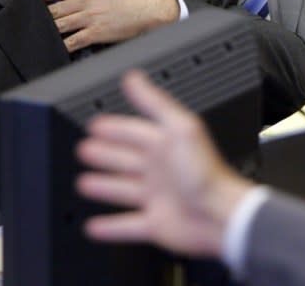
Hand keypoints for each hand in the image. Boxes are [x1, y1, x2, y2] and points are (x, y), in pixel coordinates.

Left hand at [41, 0, 179, 52]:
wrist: (151, 8)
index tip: (34, 0)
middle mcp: (86, 1)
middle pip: (55, 9)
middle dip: (43, 16)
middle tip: (35, 22)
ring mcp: (91, 17)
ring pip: (60, 24)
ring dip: (51, 31)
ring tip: (43, 37)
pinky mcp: (97, 33)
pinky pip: (74, 41)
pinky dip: (64, 46)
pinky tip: (59, 49)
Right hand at [76, 71, 252, 254]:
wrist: (220, 215)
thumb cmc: (206, 172)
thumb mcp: (179, 127)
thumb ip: (156, 102)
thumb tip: (135, 78)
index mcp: (166, 144)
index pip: (133, 131)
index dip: (114, 127)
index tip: (95, 123)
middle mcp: (161, 170)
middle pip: (125, 159)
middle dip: (104, 153)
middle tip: (84, 148)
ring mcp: (157, 197)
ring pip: (122, 189)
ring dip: (104, 186)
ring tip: (83, 182)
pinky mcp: (155, 224)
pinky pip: (126, 225)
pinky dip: (109, 227)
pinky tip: (94, 226)